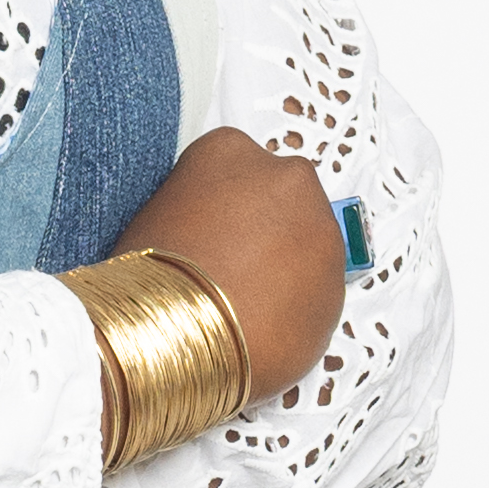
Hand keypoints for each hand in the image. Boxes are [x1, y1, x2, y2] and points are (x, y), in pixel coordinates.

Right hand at [108, 126, 344, 409]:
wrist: (174, 337)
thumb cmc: (149, 280)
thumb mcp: (154, 220)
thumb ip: (196, 211)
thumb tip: (213, 237)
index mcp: (231, 151)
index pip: (236, 170)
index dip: (225, 209)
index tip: (214, 236)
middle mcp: (287, 177)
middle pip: (282, 201)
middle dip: (267, 233)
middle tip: (233, 272)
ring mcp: (321, 228)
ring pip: (307, 247)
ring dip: (286, 271)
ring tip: (245, 308)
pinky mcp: (339, 283)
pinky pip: (317, 293)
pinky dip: (297, 310)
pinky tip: (262, 329)